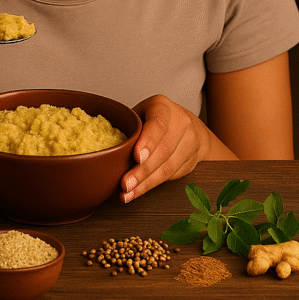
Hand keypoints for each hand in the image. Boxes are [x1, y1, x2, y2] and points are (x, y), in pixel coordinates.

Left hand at [120, 94, 234, 202]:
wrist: (191, 128)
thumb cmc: (156, 120)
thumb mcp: (141, 113)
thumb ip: (129, 126)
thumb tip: (106, 149)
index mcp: (163, 107)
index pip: (158, 124)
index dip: (148, 141)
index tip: (137, 156)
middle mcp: (181, 123)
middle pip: (163, 150)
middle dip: (142, 170)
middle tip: (125, 183)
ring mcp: (190, 142)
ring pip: (167, 167)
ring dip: (146, 183)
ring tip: (127, 192)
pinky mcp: (191, 161)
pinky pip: (170, 176)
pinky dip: (152, 185)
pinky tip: (137, 191)